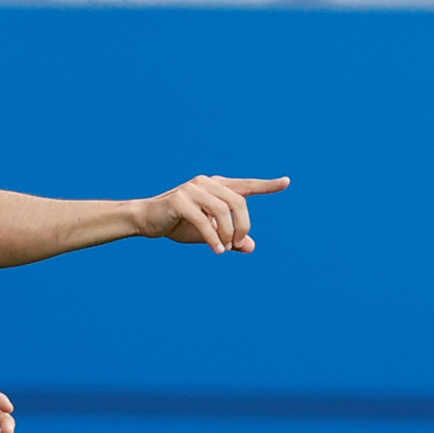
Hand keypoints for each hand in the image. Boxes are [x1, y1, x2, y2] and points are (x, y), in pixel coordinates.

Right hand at [138, 175, 289, 253]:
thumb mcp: (208, 233)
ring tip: (225, 248)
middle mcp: (206, 183)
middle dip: (243, 226)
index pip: (246, 185)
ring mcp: (192, 189)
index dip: (267, 185)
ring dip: (228, 234)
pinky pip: (204, 221)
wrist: (146, 220)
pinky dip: (213, 238)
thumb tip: (250, 247)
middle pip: (238, 202)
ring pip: (222, 211)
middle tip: (238, 243)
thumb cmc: (178, 224)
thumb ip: (229, 238)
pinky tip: (217, 250)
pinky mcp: (180, 201)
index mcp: (216, 186)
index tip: (286, 182)